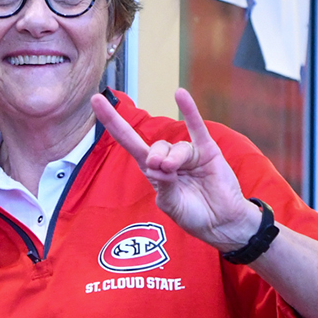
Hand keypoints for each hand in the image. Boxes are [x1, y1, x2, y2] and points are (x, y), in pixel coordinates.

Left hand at [90, 88, 261, 251]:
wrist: (222, 222)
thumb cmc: (193, 215)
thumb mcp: (172, 205)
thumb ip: (164, 186)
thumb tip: (157, 165)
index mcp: (154, 171)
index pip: (129, 142)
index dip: (113, 123)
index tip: (96, 101)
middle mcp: (169, 159)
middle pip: (154, 147)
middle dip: (155, 156)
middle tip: (160, 168)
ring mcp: (188, 154)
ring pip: (176, 146)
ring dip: (174, 157)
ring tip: (176, 170)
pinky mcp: (208, 152)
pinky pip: (197, 129)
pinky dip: (190, 112)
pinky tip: (180, 95)